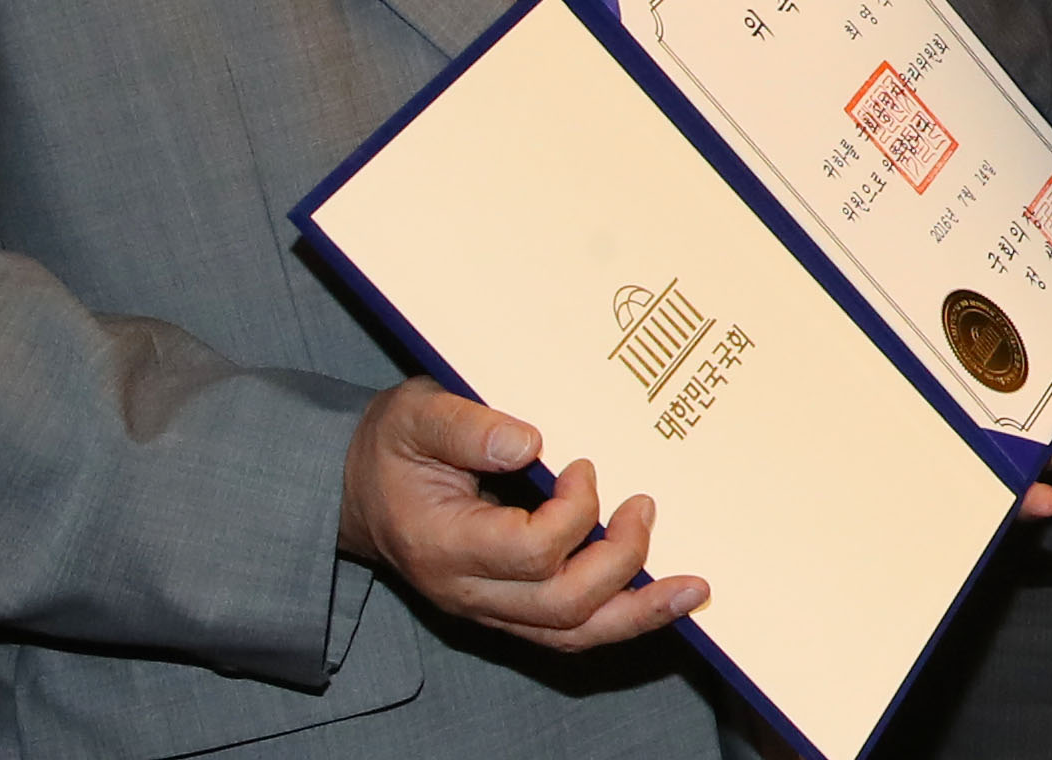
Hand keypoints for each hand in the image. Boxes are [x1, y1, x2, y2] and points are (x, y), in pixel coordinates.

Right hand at [337, 381, 700, 651]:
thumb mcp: (414, 416)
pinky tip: (661, 599)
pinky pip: (569, 631)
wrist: (358, 488)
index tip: (586, 466)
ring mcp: (488, 608)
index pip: (530, 552)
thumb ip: (466, 428)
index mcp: (444, 544)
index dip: (575, 513)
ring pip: (571, 635)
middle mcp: (466, 591)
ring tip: (693, 589)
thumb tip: (529, 443)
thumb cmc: (392, 448)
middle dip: (621, 561)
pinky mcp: (508, 609)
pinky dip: (620, 619)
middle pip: (561, 607)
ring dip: (638, 613)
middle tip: (644, 506)